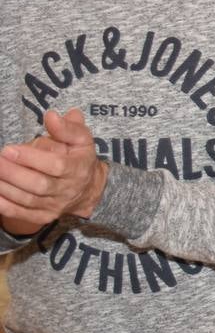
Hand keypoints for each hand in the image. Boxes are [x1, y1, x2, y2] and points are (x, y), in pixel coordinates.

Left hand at [0, 108, 106, 233]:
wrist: (88, 189)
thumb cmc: (79, 158)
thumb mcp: (81, 139)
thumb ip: (66, 127)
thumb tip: (51, 116)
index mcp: (78, 169)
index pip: (56, 166)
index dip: (32, 159)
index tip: (9, 149)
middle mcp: (68, 190)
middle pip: (39, 185)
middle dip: (14, 173)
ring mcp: (55, 205)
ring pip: (27, 199)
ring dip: (5, 187)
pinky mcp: (43, 216)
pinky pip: (20, 213)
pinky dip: (4, 205)